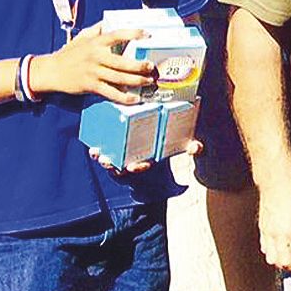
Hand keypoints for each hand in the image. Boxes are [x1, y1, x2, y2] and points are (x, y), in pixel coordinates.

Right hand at [28, 25, 156, 103]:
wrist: (50, 71)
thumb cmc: (69, 54)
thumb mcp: (81, 38)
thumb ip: (96, 30)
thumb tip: (108, 21)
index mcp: (96, 43)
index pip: (117, 35)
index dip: (133, 33)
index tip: (147, 34)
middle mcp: (96, 56)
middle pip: (122, 61)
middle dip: (139, 65)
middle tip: (151, 66)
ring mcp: (93, 72)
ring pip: (119, 77)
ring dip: (136, 80)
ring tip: (148, 81)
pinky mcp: (90, 85)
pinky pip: (110, 92)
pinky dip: (123, 97)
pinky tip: (134, 98)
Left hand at [86, 137, 202, 175]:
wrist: (163, 124)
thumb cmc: (172, 137)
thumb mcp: (184, 142)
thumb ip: (193, 147)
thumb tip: (197, 148)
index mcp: (149, 158)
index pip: (143, 165)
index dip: (138, 167)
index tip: (134, 166)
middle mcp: (134, 157)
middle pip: (121, 165)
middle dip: (113, 165)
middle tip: (107, 161)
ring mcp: (123, 151)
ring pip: (110, 159)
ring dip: (102, 158)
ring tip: (98, 153)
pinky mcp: (115, 141)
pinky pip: (104, 148)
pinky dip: (97, 148)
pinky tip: (93, 144)